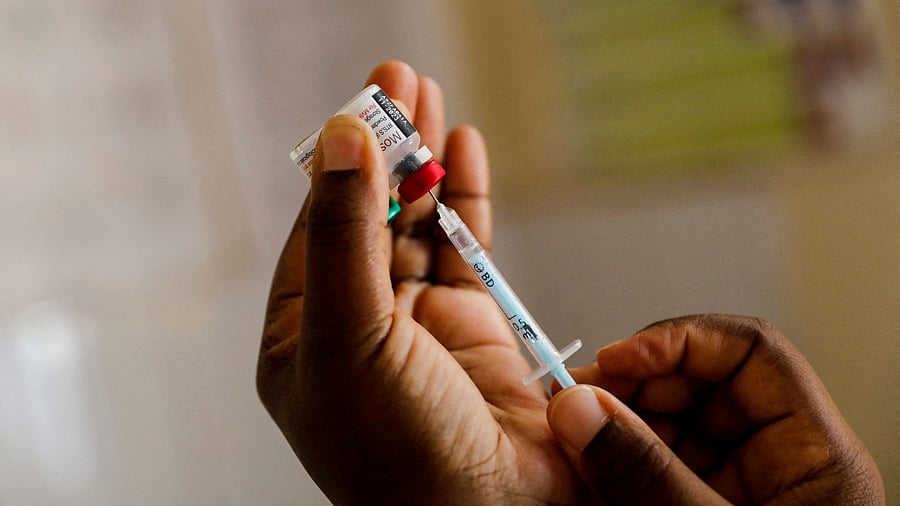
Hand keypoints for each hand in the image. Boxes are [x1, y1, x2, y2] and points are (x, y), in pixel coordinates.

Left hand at [257, 61, 583, 503]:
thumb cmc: (397, 450)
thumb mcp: (349, 335)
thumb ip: (344, 234)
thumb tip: (339, 139)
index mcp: (304, 334)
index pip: (317, 226)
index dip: (339, 161)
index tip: (362, 101)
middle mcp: (358, 324)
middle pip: (368, 214)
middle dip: (384, 148)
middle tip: (400, 80)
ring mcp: (418, 324)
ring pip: (418, 224)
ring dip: (425, 162)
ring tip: (431, 98)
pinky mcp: (475, 326)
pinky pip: (466, 248)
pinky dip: (468, 199)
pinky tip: (468, 151)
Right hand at [547, 315, 884, 504]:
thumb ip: (647, 474)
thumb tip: (579, 408)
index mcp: (818, 459)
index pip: (754, 352)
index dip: (680, 340)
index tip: (617, 359)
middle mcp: (780, 465)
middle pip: (704, 383)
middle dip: (635, 387)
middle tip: (577, 405)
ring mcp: (743, 489)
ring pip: (674, 424)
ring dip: (619, 425)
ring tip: (574, 444)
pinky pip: (662, 465)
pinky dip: (621, 463)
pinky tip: (590, 472)